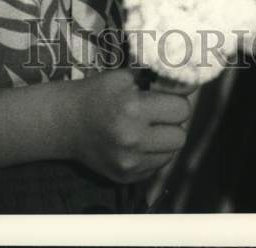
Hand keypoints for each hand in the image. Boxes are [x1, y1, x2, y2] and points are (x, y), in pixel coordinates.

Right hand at [69, 69, 190, 183]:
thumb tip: (190, 82)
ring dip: (163, 140)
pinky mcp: (125, 177)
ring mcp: (129, 162)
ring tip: (145, 128)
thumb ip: (157, 80)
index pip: (181, 109)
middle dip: (172, 123)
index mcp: (133, 108)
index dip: (176, 100)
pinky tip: (135, 142)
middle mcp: (133, 139)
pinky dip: (151, 154)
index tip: (166, 97)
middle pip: (180, 136)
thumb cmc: (97, 93)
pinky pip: (156, 167)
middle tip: (157, 114)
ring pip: (171, 154)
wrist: (65, 122)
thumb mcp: (124, 77)